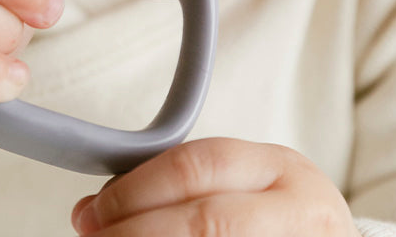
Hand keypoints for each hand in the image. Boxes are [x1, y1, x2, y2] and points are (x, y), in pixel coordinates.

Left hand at [72, 138, 357, 235]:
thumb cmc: (280, 224)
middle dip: (136, 231)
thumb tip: (93, 211)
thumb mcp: (248, 190)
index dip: (136, 188)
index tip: (95, 209)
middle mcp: (302, 209)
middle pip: (206, 219)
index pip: (200, 165)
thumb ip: (184, 188)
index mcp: (283, 170)